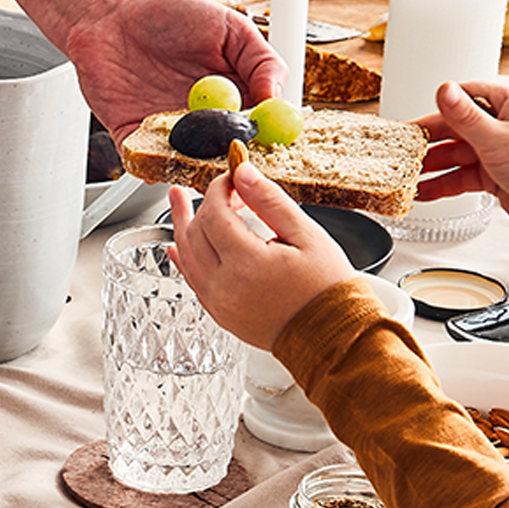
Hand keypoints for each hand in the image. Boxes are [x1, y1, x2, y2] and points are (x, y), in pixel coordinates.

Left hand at [62, 0, 286, 144]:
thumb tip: (276, 97)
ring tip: (196, 155)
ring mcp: (167, 132)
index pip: (254, 132)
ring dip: (191, 166)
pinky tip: (156, 159)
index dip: (260, 143)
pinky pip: (142, 163)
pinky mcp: (132, 137)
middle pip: (221, 157)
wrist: (114, 10)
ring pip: (184, 165)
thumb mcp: (231, 28)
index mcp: (232, 98)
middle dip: (227, 162)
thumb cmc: (170, 13)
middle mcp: (201, 121)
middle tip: (231, 157)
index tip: (263, 144)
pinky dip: (149, 166)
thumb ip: (261, 60)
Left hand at [166, 163, 353, 351]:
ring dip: (182, 225)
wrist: (331, 334)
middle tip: (212, 188)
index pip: (214, 214)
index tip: (233, 178)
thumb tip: (243, 173)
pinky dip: (184, 258)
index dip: (219, 189)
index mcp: (246, 264)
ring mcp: (218, 303)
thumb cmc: (326, 288)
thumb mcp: (306, 235)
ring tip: (177, 200)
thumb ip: (270, 201)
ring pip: (187, 256)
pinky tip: (177, 245)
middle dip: (201, 204)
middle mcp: (224, 286)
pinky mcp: (219, 313)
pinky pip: (192, 280)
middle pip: (194, 233)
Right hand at [416, 80, 508, 245]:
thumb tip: (444, 90)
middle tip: (400, 154)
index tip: (409, 124)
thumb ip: (465, 116)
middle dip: (427, 144)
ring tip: (407, 179)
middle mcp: (500, 125)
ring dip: (431, 169)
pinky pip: (459, 178)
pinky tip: (425, 193)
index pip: (462, 98)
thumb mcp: (496, 137)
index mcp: (506, 104)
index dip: (434, 111)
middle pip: (453, 130)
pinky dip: (442, 186)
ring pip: (453, 157)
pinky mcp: (492, 176)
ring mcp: (495, 151)